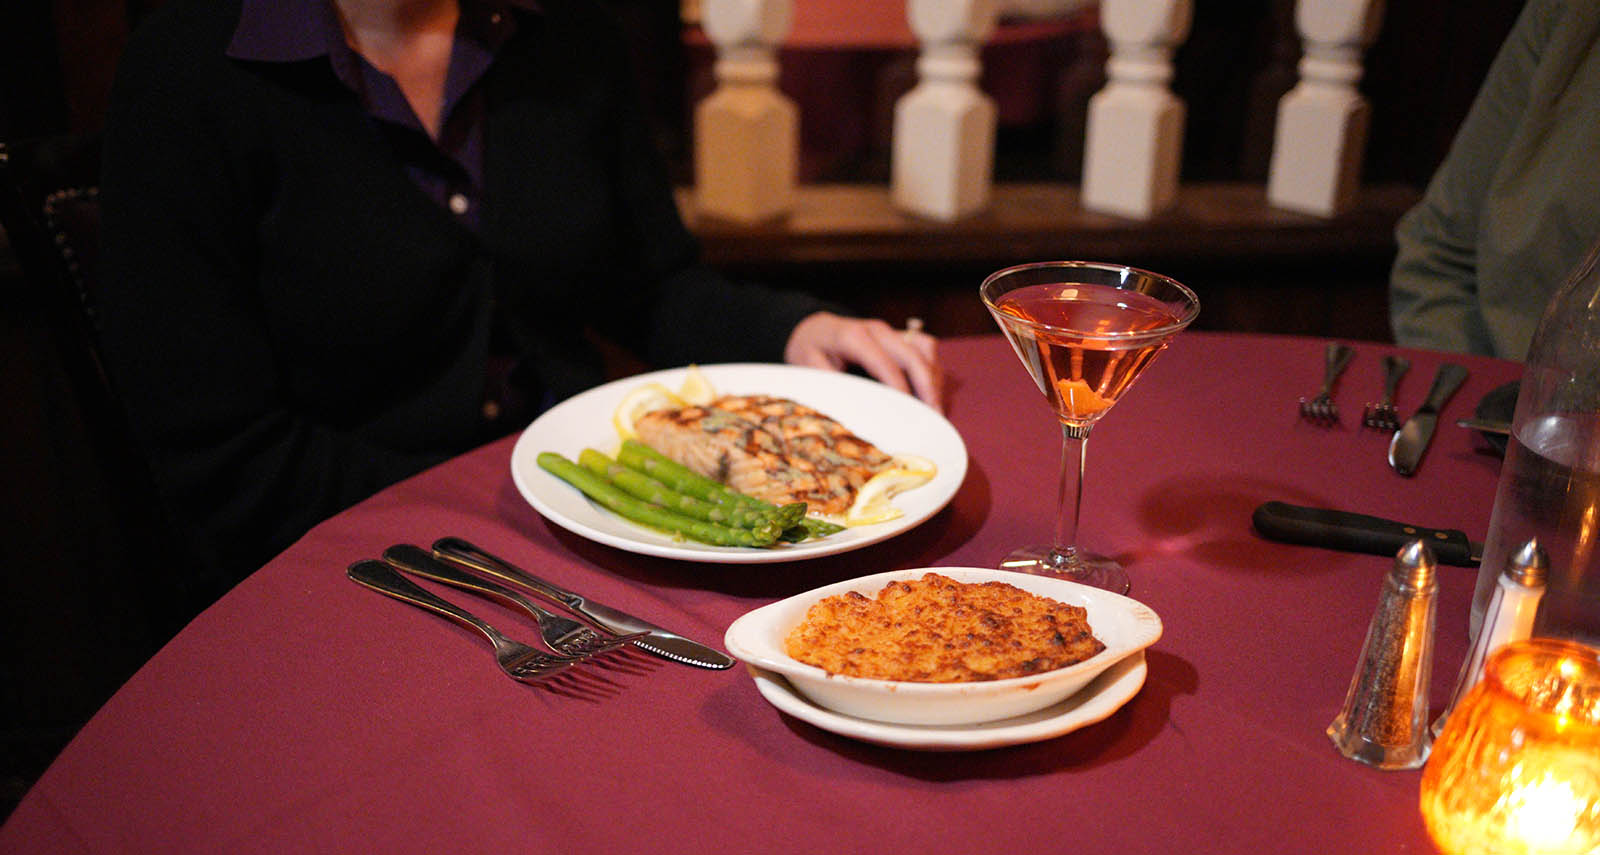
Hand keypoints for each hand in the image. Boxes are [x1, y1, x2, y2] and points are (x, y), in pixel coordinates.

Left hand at [784, 312, 942, 408]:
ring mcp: (892, 332)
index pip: (884, 363)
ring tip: (936, 411)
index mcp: (853, 336)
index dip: (899, 389)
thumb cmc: (811, 349)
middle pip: (913, 355)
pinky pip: (926, 350)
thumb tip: (851, 409)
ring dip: (934, 381)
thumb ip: (830, 385)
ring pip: (925, 351)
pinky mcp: (901, 337)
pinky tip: (931, 396)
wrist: (814, 328)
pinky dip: (933, 372)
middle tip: (935, 418)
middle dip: (927, 387)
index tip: (909, 415)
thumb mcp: (808, 367)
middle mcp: (878, 330)